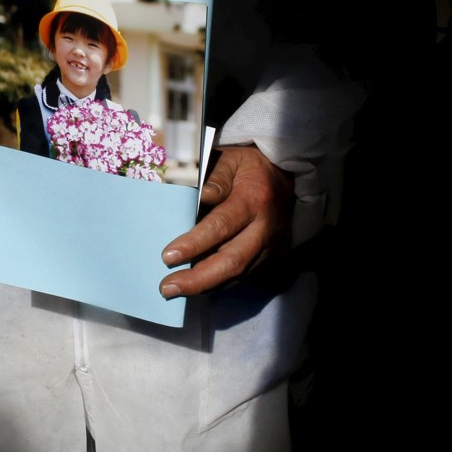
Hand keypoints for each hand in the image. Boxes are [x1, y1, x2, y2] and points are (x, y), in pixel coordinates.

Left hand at [158, 145, 293, 297]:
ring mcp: (271, 246)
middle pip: (233, 261)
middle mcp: (266, 228)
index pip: (222, 226)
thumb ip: (215, 177)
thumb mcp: (231, 160)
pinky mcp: (271, 257)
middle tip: (167, 287)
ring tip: (176, 291)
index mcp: (254, 199)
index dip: (195, 243)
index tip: (168, 257)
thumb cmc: (248, 168)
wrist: (284, 178)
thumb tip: (199, 198)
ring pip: (238, 274)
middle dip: (199, 279)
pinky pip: (244, 276)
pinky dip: (219, 283)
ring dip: (206, 286)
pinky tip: (197, 286)